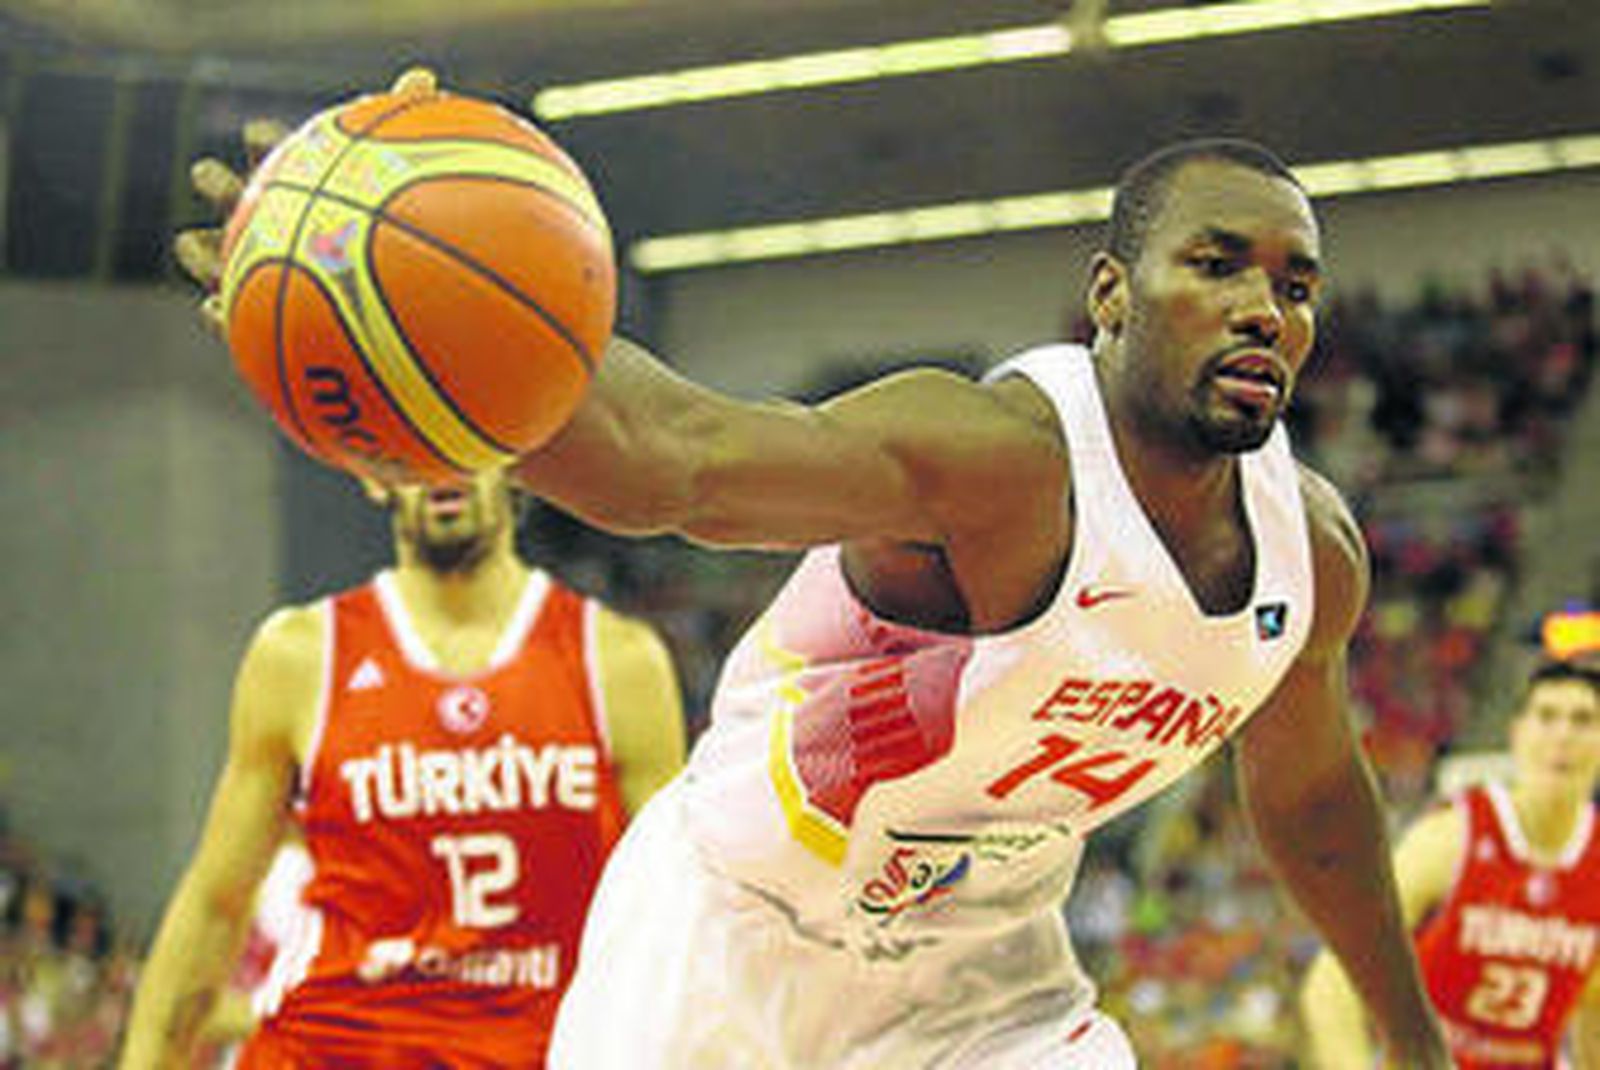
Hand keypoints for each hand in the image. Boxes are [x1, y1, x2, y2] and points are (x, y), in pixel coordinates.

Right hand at [172, 67, 440, 337]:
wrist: (395, 303)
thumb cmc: (397, 234)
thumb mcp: (403, 179)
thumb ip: (406, 128)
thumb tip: (423, 76)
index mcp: (299, 188)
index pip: (277, 155)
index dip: (266, 143)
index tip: (260, 134)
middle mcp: (275, 227)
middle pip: (236, 202)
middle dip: (218, 186)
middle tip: (205, 175)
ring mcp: (263, 273)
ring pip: (218, 262)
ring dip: (199, 252)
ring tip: (186, 243)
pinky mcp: (263, 322)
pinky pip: (230, 322)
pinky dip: (218, 314)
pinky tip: (209, 308)